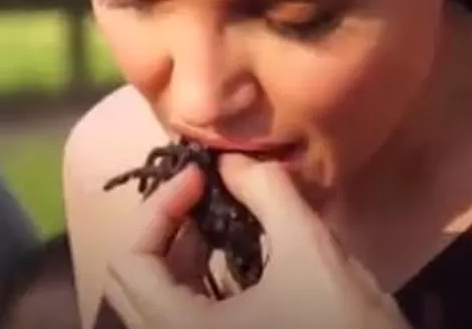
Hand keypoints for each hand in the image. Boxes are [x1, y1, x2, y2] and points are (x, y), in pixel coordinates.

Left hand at [103, 154, 410, 328]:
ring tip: (218, 217)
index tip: (200, 180)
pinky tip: (234, 255)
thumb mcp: (309, 250)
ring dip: (179, 252)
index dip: (158, 209)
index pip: (128, 262)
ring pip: (156, 301)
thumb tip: (231, 159)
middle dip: (163, 228)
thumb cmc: (343, 325)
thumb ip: (266, 192)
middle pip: (133, 282)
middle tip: (203, 195)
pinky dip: (196, 279)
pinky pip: (183, 316)